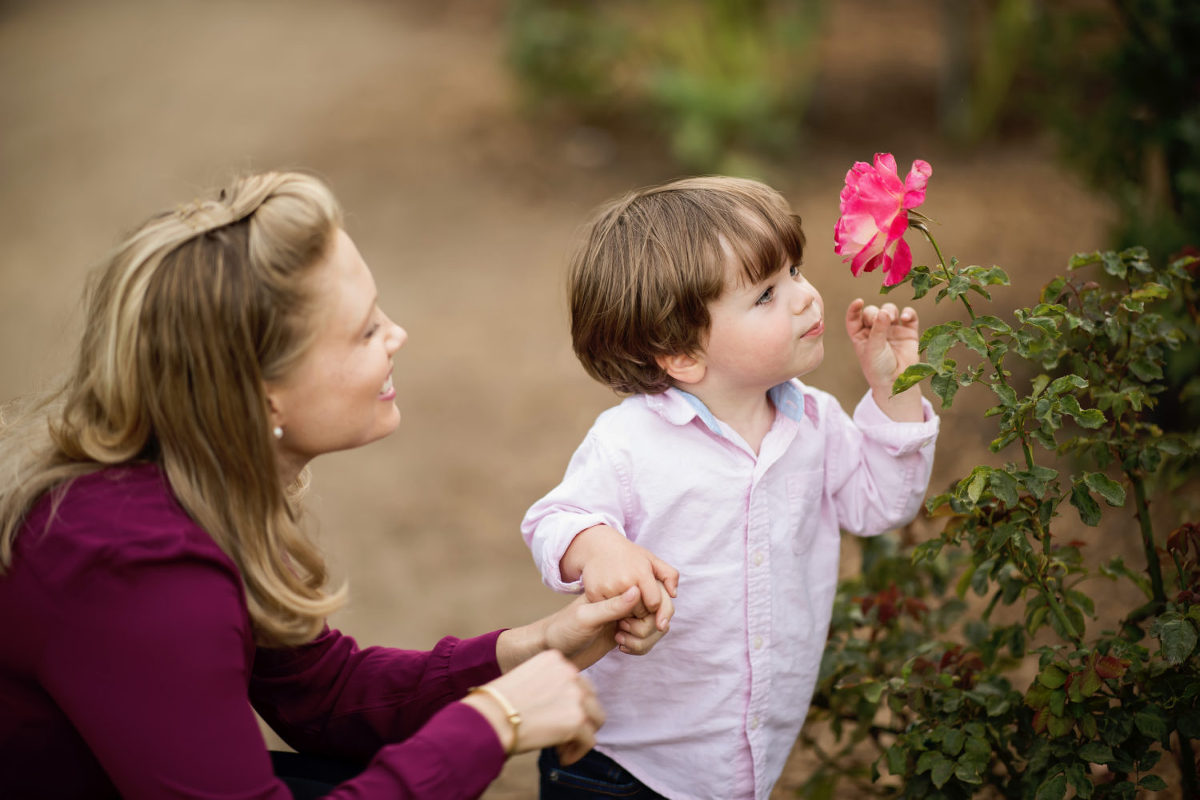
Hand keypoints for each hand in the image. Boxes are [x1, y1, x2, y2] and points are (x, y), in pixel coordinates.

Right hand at [461, 649, 602, 765]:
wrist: (489, 718)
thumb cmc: (496, 704)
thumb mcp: (524, 678)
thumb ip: (547, 684)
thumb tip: (559, 706)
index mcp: (555, 658)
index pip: (576, 681)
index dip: (568, 702)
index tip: (553, 717)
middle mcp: (570, 672)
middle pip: (590, 698)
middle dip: (578, 717)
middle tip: (561, 734)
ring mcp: (576, 695)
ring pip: (595, 719)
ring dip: (581, 735)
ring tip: (562, 748)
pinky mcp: (577, 720)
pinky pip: (589, 740)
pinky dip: (577, 752)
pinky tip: (562, 758)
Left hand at [546, 586, 669, 668]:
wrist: (552, 649)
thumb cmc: (563, 630)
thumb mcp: (586, 617)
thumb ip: (612, 606)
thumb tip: (637, 591)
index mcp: (615, 590)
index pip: (650, 596)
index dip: (649, 613)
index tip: (625, 624)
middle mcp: (624, 602)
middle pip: (657, 613)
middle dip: (647, 630)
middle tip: (622, 633)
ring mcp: (626, 617)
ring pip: (655, 628)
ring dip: (644, 640)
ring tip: (621, 642)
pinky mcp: (624, 632)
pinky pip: (646, 639)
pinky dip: (641, 646)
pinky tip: (622, 648)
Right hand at [561, 525, 677, 622]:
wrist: (599, 547)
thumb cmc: (629, 555)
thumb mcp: (651, 560)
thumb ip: (670, 575)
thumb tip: (674, 594)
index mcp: (641, 573)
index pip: (655, 604)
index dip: (653, 605)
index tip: (649, 600)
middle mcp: (625, 581)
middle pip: (640, 612)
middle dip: (640, 610)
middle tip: (636, 599)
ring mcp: (608, 588)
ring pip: (623, 614)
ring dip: (626, 612)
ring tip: (624, 599)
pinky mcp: (594, 593)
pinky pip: (607, 612)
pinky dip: (611, 609)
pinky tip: (612, 598)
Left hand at [845, 298, 923, 421]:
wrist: (897, 382)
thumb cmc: (879, 368)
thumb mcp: (873, 348)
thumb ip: (878, 329)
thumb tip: (884, 311)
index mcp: (861, 335)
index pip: (855, 318)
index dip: (855, 308)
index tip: (859, 302)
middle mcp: (876, 331)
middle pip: (873, 311)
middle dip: (875, 312)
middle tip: (880, 319)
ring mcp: (892, 330)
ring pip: (890, 310)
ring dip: (890, 310)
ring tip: (891, 318)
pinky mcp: (908, 332)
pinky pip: (909, 316)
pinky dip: (908, 313)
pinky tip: (905, 318)